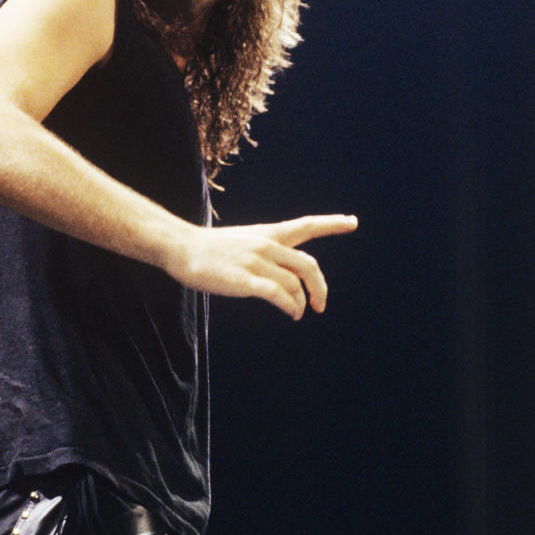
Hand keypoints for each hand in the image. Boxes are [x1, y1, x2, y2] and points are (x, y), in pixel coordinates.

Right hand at [171, 214, 357, 319]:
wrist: (181, 247)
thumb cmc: (210, 250)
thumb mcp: (244, 243)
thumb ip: (266, 255)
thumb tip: (285, 279)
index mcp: (268, 234)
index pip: (306, 225)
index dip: (331, 223)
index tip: (353, 222)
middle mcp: (267, 245)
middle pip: (308, 265)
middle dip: (320, 287)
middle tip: (321, 305)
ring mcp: (256, 262)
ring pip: (294, 284)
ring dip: (301, 302)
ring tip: (297, 313)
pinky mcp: (245, 279)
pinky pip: (278, 294)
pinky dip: (290, 305)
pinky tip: (291, 313)